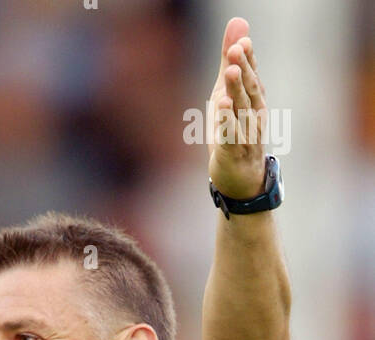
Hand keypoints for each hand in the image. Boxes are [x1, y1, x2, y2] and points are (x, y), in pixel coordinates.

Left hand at [207, 17, 268, 200]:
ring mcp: (245, 135)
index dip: (249, 59)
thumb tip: (238, 23)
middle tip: (235, 49)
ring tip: (229, 71)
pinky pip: (230, 136)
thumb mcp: (229, 92)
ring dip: (235, 91)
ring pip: (241, 111)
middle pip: (249, 90)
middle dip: (243, 69)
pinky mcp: (232, 153)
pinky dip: (226, 122)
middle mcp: (253, 116)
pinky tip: (221, 107)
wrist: (241, 179)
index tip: (243, 41)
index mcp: (254, 100)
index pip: (253, 76)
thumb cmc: (234, 130)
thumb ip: (231, 60)